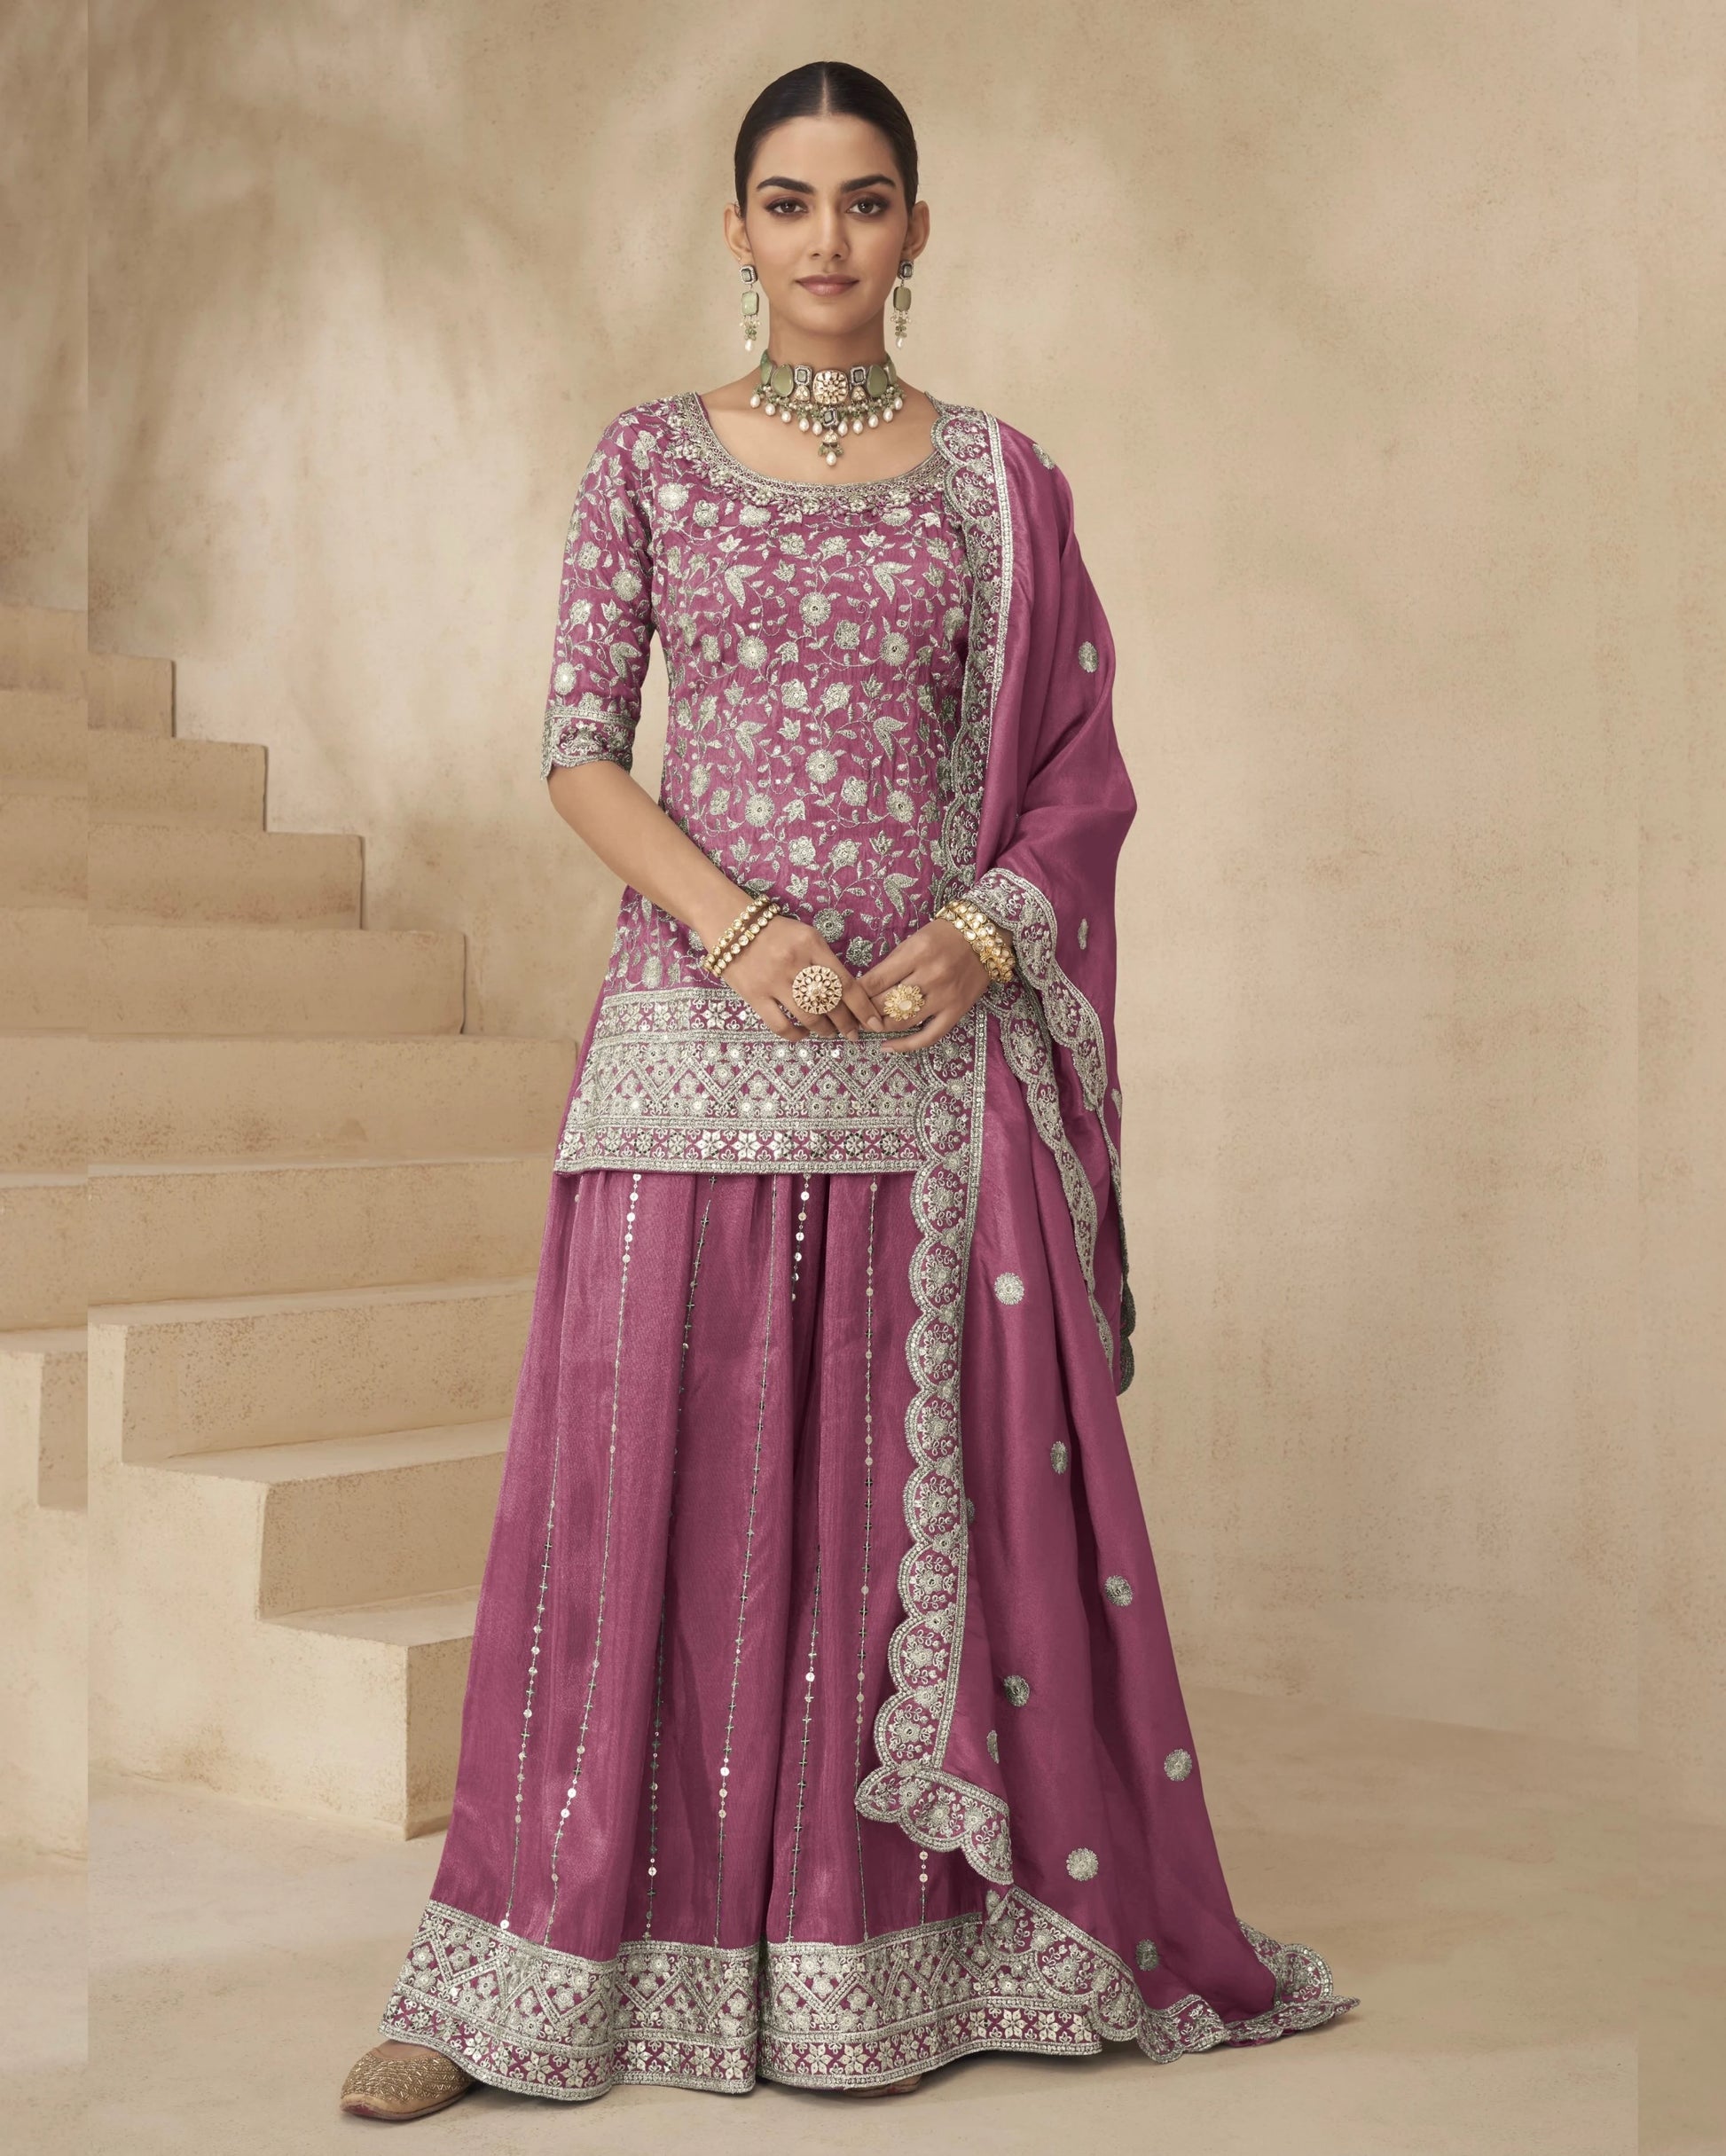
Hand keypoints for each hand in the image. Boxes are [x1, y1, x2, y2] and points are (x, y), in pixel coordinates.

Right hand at [720, 913, 884, 1039]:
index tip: (874, 1023)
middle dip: (847, 1024)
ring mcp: (773, 981)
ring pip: (809, 1017)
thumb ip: (825, 961)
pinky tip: (803, 1033)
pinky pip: (780, 1025)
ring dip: (824, 1030)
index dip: (863, 1008)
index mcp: (812, 944)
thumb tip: (846, 995)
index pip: (846, 983)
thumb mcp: (806, 936)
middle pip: (831, 1003)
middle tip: (852, 1032)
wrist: (730, 925)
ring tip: (828, 1032)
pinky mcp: (754, 995)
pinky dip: (796, 1034)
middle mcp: (795, 963)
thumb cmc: (774, 931)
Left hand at [859, 917, 990, 1051]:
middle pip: (886, 1004)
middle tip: (853, 1014)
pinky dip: (906, 1046)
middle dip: (864, 1012)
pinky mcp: (956, 1012)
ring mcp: (945, 997)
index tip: (845, 1000)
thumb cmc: (944, 936)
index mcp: (916, 953)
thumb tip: (865, 990)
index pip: (876, 981)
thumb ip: (892, 965)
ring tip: (868, 1025)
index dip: (856, 995)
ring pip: (902, 1022)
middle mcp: (931, 976)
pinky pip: (929, 1036)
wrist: (986, 937)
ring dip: (880, 1027)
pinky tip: (888, 1047)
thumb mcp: (914, 940)